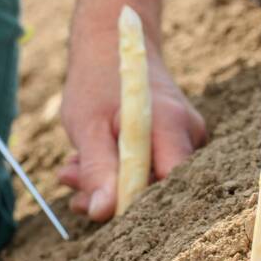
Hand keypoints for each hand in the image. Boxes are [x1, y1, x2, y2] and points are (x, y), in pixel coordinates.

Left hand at [58, 27, 205, 221]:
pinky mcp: (177, 145)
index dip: (135, 203)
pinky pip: (150, 171)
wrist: (114, 47)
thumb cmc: (97, 81)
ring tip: (72, 168)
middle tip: (70, 182)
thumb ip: (97, 169)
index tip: (96, 205)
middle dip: (112, 194)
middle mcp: (190, 134)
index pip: (168, 184)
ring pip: (150, 182)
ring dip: (108, 183)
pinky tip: (92, 163)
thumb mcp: (87, 126)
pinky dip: (117, 172)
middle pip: (160, 187)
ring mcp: (188, 139)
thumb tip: (102, 213)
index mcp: (172, 124)